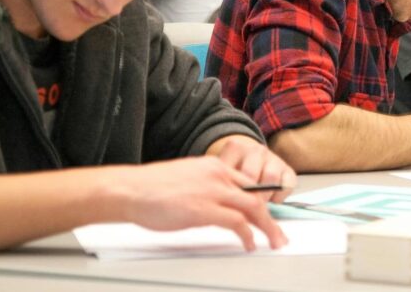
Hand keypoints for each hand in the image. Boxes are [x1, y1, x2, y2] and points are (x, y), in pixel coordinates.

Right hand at [111, 157, 286, 250]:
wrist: (130, 189)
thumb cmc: (150, 187)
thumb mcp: (186, 178)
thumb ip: (205, 187)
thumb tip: (214, 204)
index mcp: (214, 166)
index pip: (248, 183)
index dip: (262, 200)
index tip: (268, 214)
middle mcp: (219, 175)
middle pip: (257, 196)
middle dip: (271, 217)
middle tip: (279, 233)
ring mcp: (213, 191)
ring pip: (253, 208)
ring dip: (268, 227)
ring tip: (274, 241)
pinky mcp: (205, 209)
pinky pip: (237, 223)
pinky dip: (248, 235)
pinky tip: (250, 244)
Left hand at [207, 135, 296, 202]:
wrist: (248, 163)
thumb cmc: (230, 173)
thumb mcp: (219, 175)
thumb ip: (219, 185)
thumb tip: (220, 208)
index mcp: (236, 147)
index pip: (231, 168)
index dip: (228, 191)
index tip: (225, 207)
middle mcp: (256, 150)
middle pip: (251, 175)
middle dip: (245, 198)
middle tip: (240, 214)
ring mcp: (273, 158)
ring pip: (270, 179)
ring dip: (262, 198)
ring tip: (254, 210)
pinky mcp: (288, 170)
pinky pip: (286, 186)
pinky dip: (277, 198)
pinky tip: (269, 203)